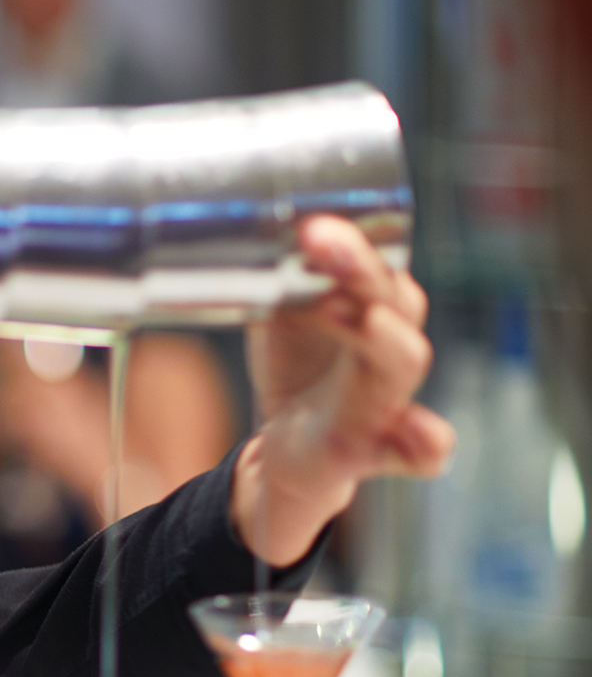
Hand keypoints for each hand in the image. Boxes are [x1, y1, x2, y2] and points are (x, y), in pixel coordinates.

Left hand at [232, 216, 454, 564]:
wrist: (288, 449)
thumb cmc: (295, 371)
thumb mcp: (278, 319)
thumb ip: (275, 282)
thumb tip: (250, 236)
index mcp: (369, 309)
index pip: (379, 266)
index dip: (355, 242)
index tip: (313, 224)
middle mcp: (385, 348)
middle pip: (395, 302)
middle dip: (362, 270)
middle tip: (322, 237)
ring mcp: (383, 400)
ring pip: (404, 363)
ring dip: (385, 338)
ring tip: (365, 315)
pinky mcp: (369, 450)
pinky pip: (420, 452)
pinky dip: (427, 442)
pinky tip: (423, 430)